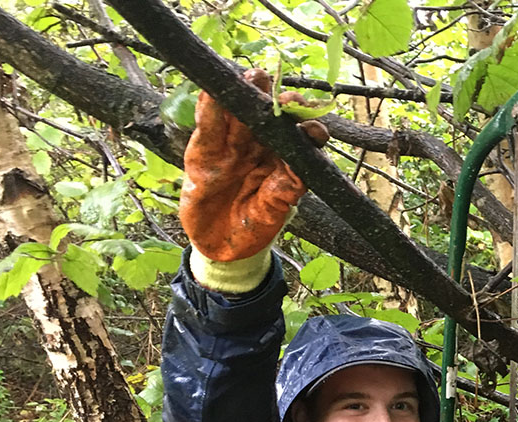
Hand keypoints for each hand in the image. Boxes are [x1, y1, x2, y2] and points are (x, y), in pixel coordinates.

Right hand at [180, 68, 327, 261]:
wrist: (221, 247)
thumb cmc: (255, 227)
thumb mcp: (274, 213)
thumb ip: (285, 190)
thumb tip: (301, 169)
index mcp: (284, 159)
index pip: (299, 136)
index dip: (307, 126)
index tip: (313, 128)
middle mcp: (260, 146)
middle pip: (270, 115)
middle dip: (277, 100)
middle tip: (285, 96)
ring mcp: (231, 146)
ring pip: (239, 113)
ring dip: (246, 93)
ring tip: (253, 77)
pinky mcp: (204, 150)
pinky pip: (208, 126)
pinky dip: (210, 108)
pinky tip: (213, 91)